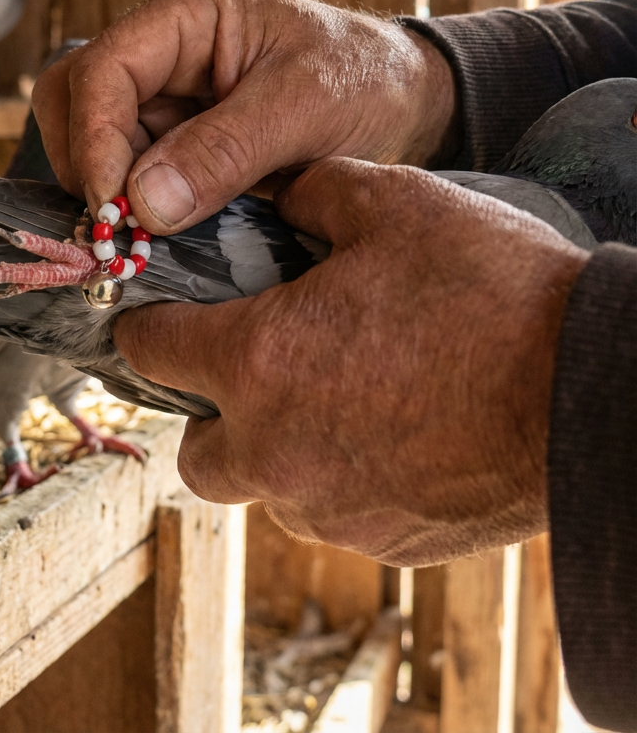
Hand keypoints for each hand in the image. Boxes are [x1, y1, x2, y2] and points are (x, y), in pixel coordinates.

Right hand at [33, 0, 457, 233]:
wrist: (405, 104)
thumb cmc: (366, 82)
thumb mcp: (306, 109)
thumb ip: (225, 152)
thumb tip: (143, 204)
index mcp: (188, 14)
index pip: (103, 68)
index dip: (93, 139)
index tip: (113, 205)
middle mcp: (161, 48)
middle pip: (74, 98)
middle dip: (84, 163)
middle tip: (117, 227)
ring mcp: (162, 93)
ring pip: (86, 137)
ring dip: (99, 188)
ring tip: (135, 235)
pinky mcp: (171, 136)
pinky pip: (121, 168)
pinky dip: (123, 202)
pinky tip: (148, 233)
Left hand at [112, 159, 589, 565]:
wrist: (591, 394)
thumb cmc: (491, 294)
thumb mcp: (394, 206)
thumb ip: (312, 194)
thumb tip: (279, 197)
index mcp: (257, 361)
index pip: (152, 350)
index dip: (145, 327)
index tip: (153, 320)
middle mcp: (274, 448)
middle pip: (192, 450)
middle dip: (205, 412)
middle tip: (249, 371)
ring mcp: (327, 506)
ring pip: (260, 487)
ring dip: (271, 448)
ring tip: (328, 399)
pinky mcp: (380, 540)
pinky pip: (327, 512)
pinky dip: (332, 478)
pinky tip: (383, 434)